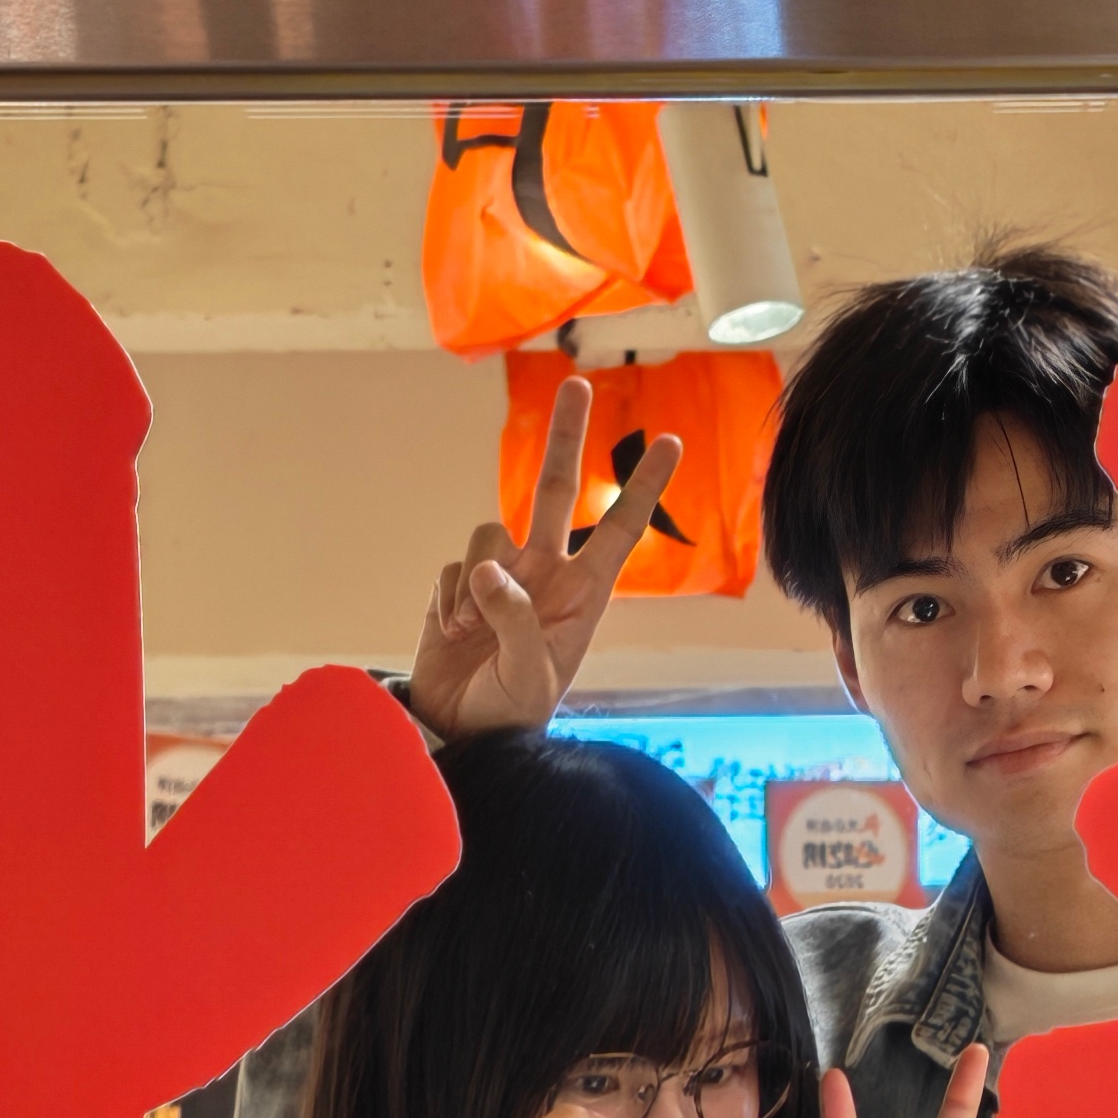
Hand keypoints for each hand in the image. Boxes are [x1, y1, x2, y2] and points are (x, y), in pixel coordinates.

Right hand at [405, 377, 689, 743]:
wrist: (460, 736)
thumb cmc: (510, 713)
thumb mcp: (528, 674)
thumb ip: (514, 617)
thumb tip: (487, 569)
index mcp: (582, 595)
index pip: (618, 528)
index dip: (643, 486)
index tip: (670, 442)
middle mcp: (545, 574)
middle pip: (553, 489)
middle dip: (566, 436)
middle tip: (577, 381)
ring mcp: (501, 577)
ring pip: (486, 532)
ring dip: (475, 580)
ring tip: (474, 631)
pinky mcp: (458, 587)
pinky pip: (450, 569)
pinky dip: (447, 601)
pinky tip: (454, 636)